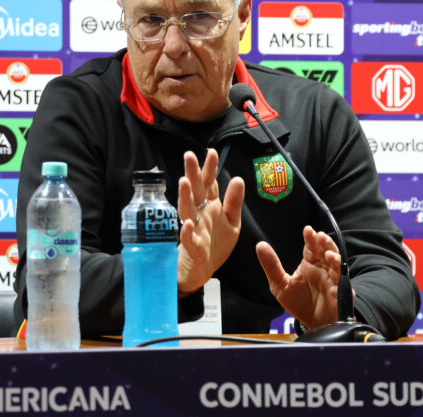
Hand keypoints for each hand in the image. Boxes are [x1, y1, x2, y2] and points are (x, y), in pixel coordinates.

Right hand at [177, 148, 243, 294]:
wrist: (203, 270)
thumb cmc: (215, 244)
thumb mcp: (232, 222)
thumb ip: (234, 202)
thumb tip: (238, 178)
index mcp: (210, 207)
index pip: (210, 184)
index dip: (210, 169)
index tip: (212, 152)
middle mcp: (199, 214)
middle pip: (195, 191)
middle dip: (192, 173)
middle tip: (189, 156)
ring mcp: (194, 230)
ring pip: (187, 210)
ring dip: (185, 197)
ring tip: (184, 182)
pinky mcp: (192, 247)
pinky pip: (188, 239)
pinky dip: (186, 232)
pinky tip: (186, 224)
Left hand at [256, 226, 346, 329]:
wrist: (310, 325)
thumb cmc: (299, 304)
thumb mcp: (280, 284)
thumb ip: (272, 265)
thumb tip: (260, 245)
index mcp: (310, 264)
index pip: (311, 247)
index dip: (311, 238)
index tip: (307, 230)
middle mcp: (323, 269)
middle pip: (326, 250)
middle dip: (324, 243)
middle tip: (319, 236)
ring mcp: (333, 279)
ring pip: (337, 262)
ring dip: (334, 255)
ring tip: (327, 252)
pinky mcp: (340, 292)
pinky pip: (343, 281)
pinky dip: (339, 274)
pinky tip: (334, 270)